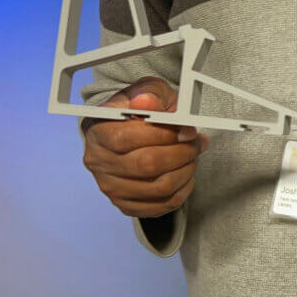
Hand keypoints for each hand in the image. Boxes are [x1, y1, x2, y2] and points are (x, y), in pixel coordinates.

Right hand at [82, 77, 208, 218]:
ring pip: (158, 188)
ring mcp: (110, 187)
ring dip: (186, 171)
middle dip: (182, 153)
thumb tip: (146, 103)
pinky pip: (161, 206)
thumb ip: (150, 94)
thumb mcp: (146, 91)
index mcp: (98, 132)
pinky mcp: (125, 204)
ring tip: (193, 156)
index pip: (128, 139)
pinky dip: (181, 191)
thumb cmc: (138, 110)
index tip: (187, 130)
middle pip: (146, 165)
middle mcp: (99, 162)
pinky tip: (186, 175)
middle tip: (197, 143)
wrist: (126, 129)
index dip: (164, 135)